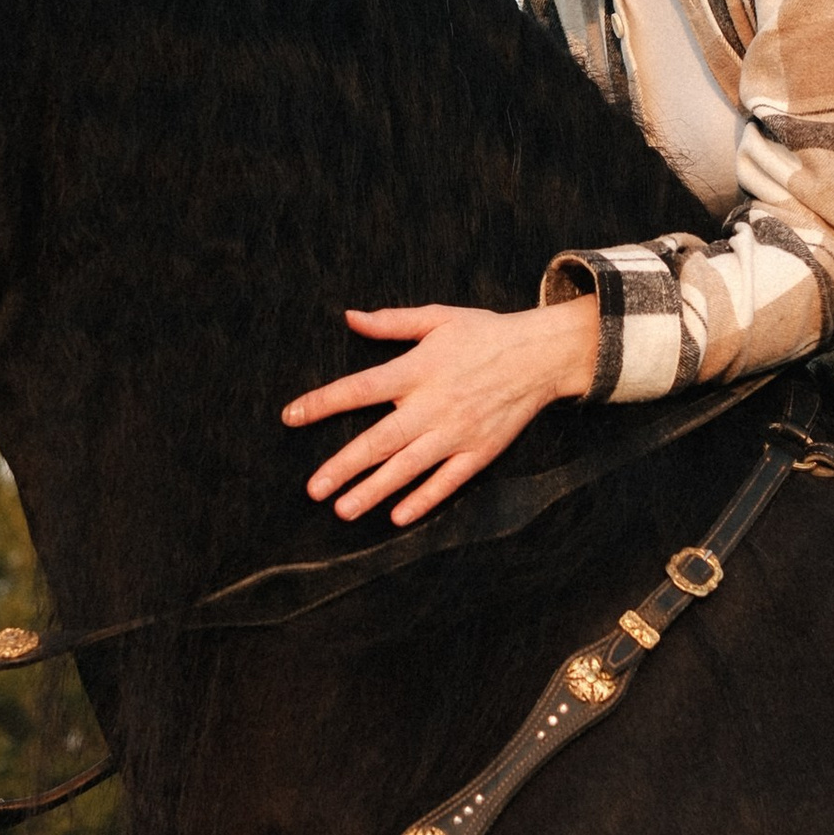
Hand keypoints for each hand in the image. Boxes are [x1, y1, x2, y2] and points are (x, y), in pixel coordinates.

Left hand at [281, 297, 601, 526]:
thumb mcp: (438, 318)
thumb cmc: (484, 333)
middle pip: (381, 439)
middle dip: (344, 466)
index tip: (291, 416)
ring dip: (374, 490)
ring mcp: (458, 432)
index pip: (361, 388)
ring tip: (343, 510)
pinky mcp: (480, 451)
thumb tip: (350, 318)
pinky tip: (397, 516)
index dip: (324, 402)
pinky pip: (447, 481)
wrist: (541, 355)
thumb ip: (392, 322)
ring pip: (409, 468)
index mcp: (418, 369)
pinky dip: (423, 499)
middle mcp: (434, 404)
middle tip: (313, 489)